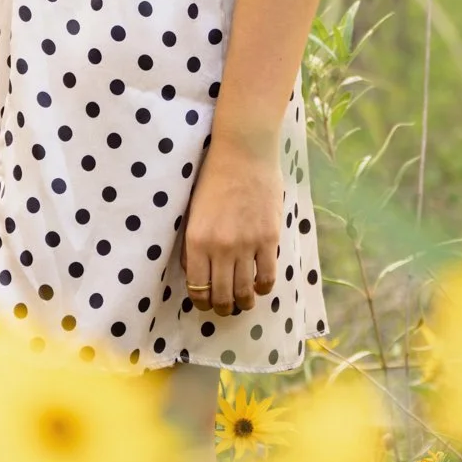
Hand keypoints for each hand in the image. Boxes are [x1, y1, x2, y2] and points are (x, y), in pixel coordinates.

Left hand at [181, 130, 282, 317]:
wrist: (243, 153)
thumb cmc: (213, 177)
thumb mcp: (193, 211)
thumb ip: (194, 243)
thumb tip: (196, 272)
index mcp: (196, 241)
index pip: (197, 287)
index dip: (201, 302)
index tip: (204, 303)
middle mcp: (220, 248)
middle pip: (221, 295)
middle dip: (222, 308)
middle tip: (225, 308)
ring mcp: (246, 245)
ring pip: (245, 291)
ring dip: (243, 302)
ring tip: (243, 302)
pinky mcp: (269, 239)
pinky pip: (268, 276)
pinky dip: (263, 287)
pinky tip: (260, 286)